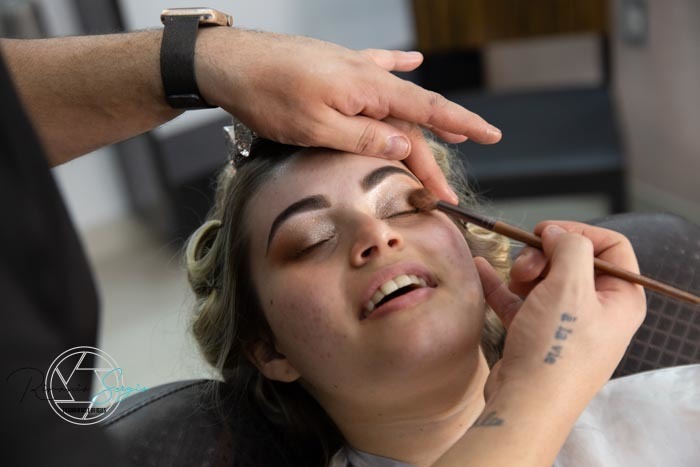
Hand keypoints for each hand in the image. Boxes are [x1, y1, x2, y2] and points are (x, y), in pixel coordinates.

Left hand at [195, 28, 501, 202]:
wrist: (231, 62)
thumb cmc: (267, 95)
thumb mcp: (315, 127)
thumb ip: (364, 136)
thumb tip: (404, 143)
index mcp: (367, 90)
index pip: (427, 111)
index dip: (462, 125)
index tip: (491, 135)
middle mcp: (366, 76)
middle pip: (412, 118)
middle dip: (433, 155)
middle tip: (445, 191)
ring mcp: (352, 68)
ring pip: (396, 102)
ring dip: (422, 124)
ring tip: (452, 136)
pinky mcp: (336, 66)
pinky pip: (376, 66)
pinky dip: (398, 66)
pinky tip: (412, 61)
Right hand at [475, 221, 645, 402]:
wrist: (526, 404)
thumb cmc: (556, 352)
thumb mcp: (571, 287)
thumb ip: (570, 247)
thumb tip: (557, 233)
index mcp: (621, 300)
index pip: (611, 247)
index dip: (579, 233)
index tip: (547, 233)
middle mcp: (598, 311)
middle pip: (572, 261)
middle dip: (544, 255)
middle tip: (527, 266)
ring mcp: (565, 324)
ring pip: (544, 278)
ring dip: (523, 271)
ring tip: (513, 280)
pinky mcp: (536, 334)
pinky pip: (519, 299)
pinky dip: (501, 284)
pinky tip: (481, 269)